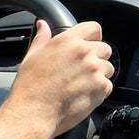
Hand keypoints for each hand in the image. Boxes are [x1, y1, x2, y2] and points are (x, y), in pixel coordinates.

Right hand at [4, 20, 112, 137]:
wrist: (33, 113)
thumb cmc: (30, 87)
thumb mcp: (32, 57)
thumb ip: (42, 38)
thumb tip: (43, 25)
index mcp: (68, 41)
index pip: (93, 28)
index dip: (93, 37)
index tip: (90, 44)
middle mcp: (84, 53)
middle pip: (105, 49)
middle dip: (97, 58)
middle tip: (82, 71)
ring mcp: (95, 70)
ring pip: (108, 68)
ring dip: (99, 75)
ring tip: (81, 85)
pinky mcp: (101, 88)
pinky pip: (108, 86)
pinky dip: (99, 91)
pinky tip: (83, 95)